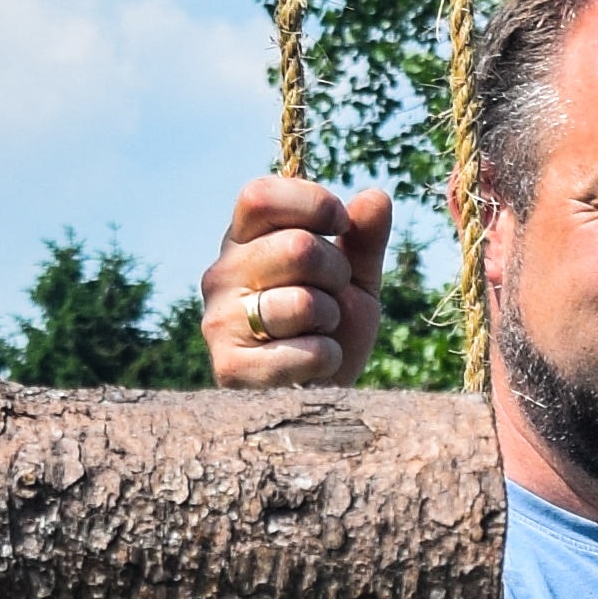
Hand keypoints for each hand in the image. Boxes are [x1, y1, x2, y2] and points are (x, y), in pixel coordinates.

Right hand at [202, 176, 394, 387]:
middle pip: (298, 248)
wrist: (321, 402)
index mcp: (244, 241)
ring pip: (304, 302)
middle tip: (332, 298)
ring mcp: (220, 320)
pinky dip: (328, 360)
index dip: (311, 204)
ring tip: (318, 333)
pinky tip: (314, 367)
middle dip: (337, 275)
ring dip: (331, 322)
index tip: (341, 224)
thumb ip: (363, 240)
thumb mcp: (355, 281)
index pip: (260, 196)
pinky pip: (306, 352)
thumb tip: (377, 195)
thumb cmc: (332, 332)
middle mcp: (221, 273)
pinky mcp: (230, 368)